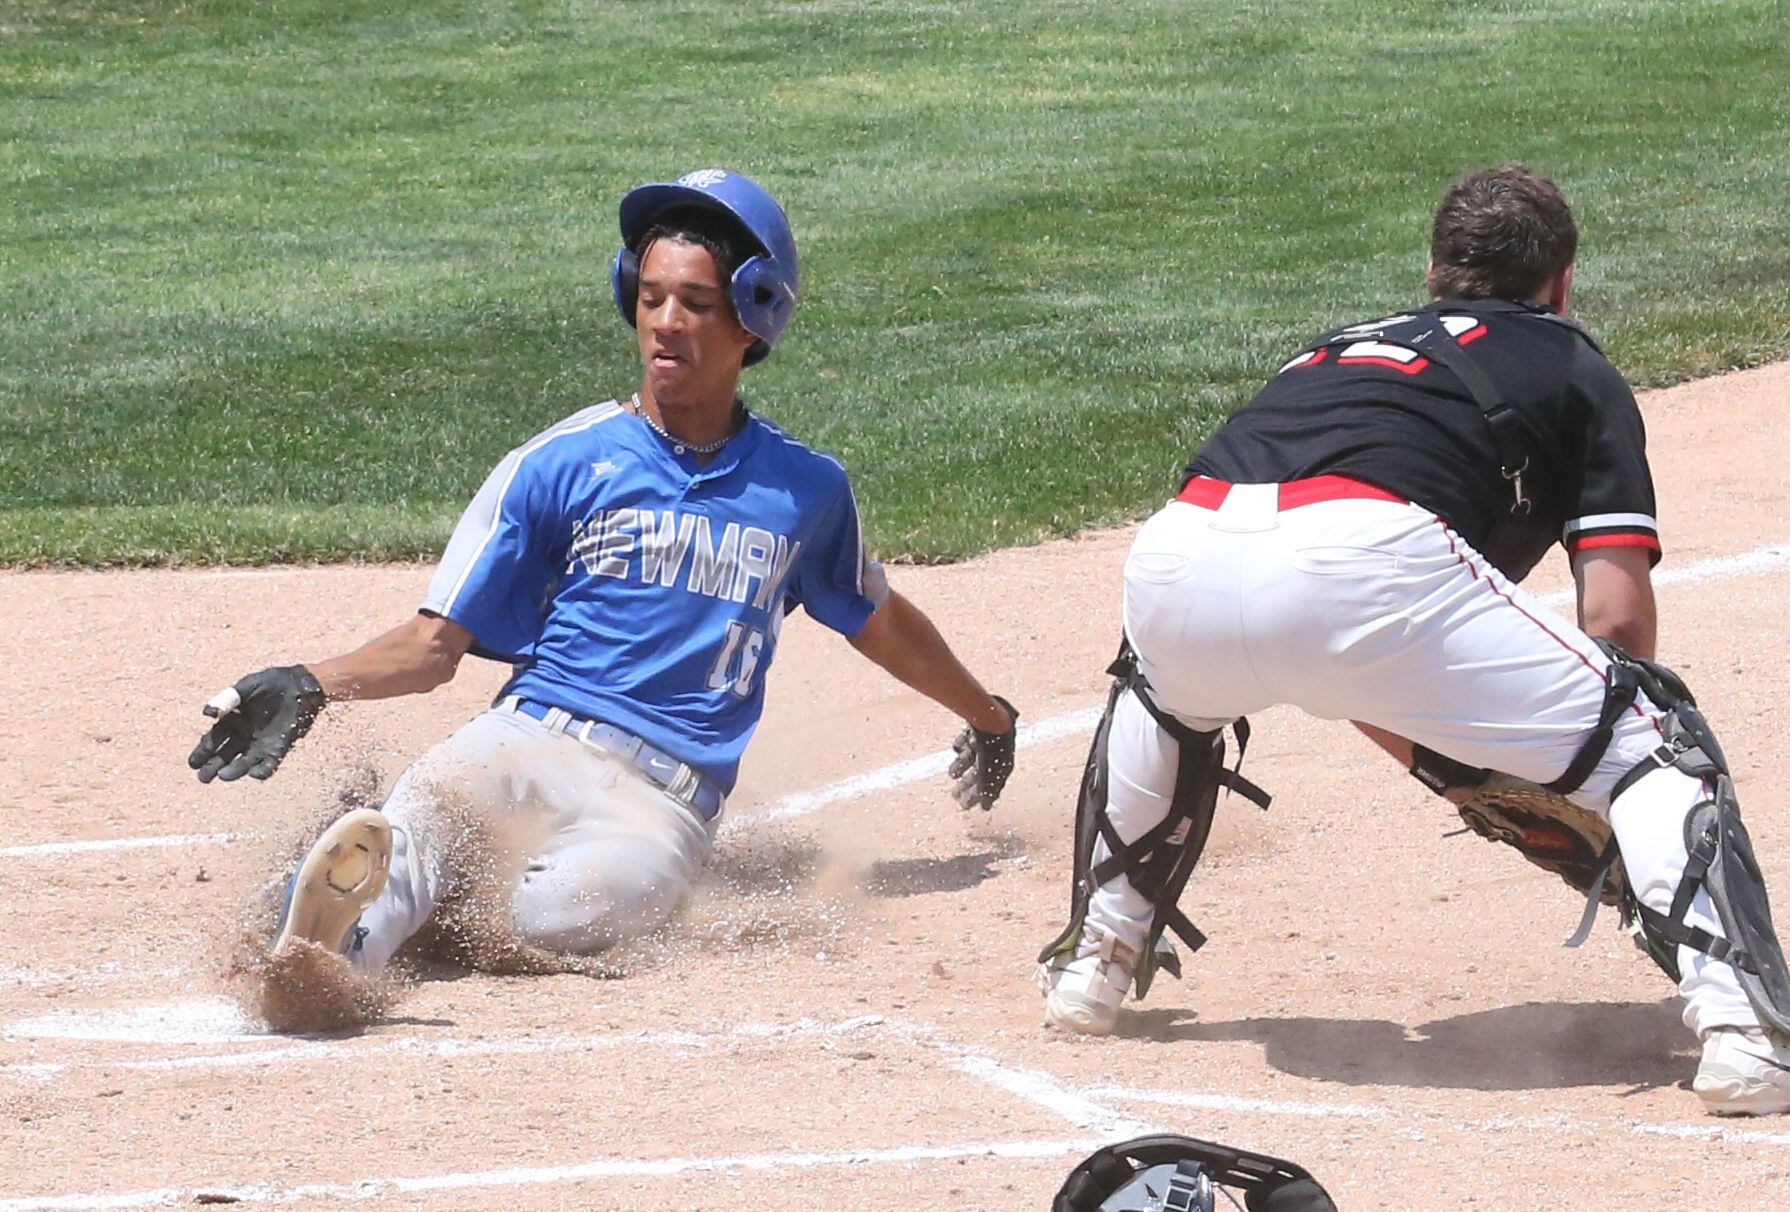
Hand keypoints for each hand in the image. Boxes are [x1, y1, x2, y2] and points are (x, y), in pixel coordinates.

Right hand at [189, 665, 327, 782]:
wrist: (303, 685)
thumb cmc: (273, 682)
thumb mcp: (249, 686)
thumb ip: (229, 698)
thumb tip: (206, 713)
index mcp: (232, 720)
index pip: (213, 739)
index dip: (203, 751)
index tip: (193, 762)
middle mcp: (243, 735)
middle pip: (224, 755)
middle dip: (212, 767)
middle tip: (203, 778)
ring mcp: (261, 743)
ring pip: (243, 763)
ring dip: (234, 771)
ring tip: (224, 776)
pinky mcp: (279, 748)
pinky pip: (269, 764)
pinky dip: (262, 771)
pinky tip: (254, 773)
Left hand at [948, 695, 1017, 809]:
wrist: (990, 717)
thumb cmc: (992, 747)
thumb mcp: (989, 774)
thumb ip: (987, 791)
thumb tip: (987, 807)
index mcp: (1003, 765)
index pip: (991, 786)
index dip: (979, 796)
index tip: (967, 806)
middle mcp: (998, 752)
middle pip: (980, 773)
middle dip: (967, 785)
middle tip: (954, 796)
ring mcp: (988, 739)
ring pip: (973, 756)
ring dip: (962, 766)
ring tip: (952, 774)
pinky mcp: (979, 725)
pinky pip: (968, 738)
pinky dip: (962, 745)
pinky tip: (956, 748)